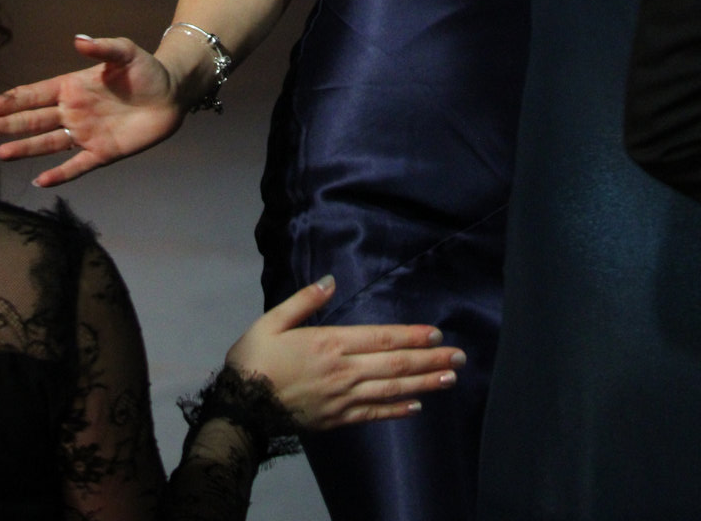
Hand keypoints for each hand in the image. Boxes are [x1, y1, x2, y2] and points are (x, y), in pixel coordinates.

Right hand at [0, 35, 182, 186]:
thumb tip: (78, 39)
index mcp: (72, 87)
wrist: (172, 95)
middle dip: (4, 125)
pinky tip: (39, 181)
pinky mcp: (102, 153)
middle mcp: (72, 112)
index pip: (33, 95)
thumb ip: (102, 47)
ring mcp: (85, 134)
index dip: (8, 101)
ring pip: (45, 144)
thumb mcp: (126, 53)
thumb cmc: (147, 71)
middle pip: (32, 120)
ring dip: (21, 149)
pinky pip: (75, 166)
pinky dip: (58, 174)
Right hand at [225, 277, 462, 428]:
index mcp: (329, 344)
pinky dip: (397, 410)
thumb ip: (304, 301)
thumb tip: (330, 281)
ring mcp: (342, 399)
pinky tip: (417, 406)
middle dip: (430, 360)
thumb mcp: (272, 321)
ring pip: (391, 390)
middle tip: (460, 357)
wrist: (240, 409)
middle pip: (394, 364)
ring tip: (450, 378)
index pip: (381, 338)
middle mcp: (343, 372)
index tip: (437, 333)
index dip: (411, 336)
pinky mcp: (337, 420)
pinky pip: (374, 414)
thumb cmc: (255, 359)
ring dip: (424, 384)